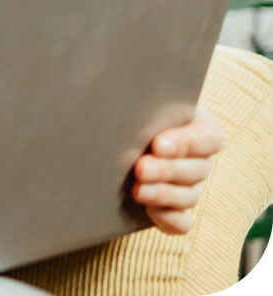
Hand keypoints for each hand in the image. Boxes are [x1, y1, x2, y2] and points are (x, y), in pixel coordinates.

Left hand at [131, 105, 222, 233]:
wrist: (116, 135)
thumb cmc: (131, 111)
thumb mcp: (140, 104)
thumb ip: (141, 106)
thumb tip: (119, 103)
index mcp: (199, 129)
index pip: (208, 138)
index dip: (186, 143)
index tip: (159, 144)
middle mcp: (198, 160)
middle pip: (197, 169)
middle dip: (167, 170)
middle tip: (141, 168)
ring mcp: (189, 187)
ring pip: (189, 196)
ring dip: (164, 194)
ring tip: (137, 190)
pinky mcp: (174, 210)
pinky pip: (182, 222)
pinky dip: (169, 220)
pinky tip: (149, 211)